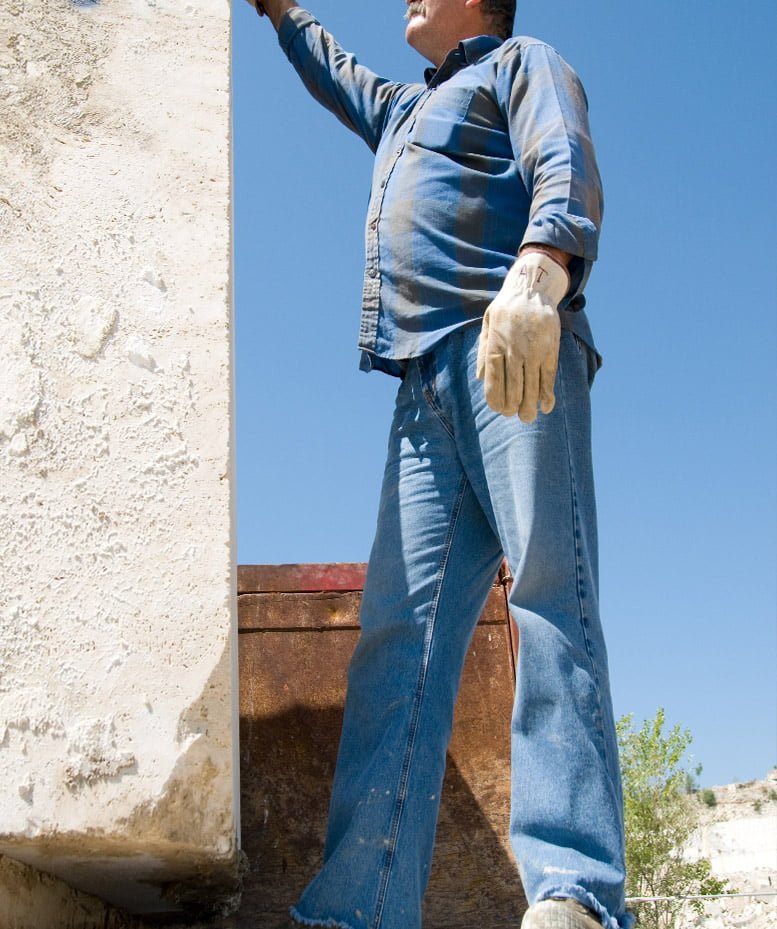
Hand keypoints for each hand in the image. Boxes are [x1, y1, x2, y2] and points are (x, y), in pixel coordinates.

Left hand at [476, 251, 568, 422]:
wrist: (531, 289)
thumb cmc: (506, 310)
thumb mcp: (487, 324)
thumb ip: (484, 351)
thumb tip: (480, 378)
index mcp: (496, 345)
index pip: (494, 381)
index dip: (496, 399)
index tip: (499, 409)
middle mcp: (514, 351)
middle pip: (513, 388)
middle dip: (513, 406)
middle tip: (514, 415)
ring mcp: (533, 352)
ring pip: (532, 386)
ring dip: (530, 405)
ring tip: (528, 417)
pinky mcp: (550, 350)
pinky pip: (549, 377)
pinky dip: (548, 393)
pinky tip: (546, 406)